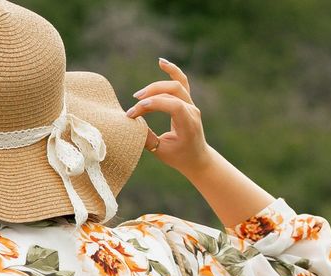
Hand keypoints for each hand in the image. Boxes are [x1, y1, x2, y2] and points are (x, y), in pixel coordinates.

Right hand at [125, 59, 210, 174]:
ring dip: (156, 86)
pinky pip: (181, 82)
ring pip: (176, 85)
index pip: (172, 105)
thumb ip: (148, 138)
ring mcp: (191, 104)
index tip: (135, 113)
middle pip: (173, 92)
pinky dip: (172, 71)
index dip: (153, 104)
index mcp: (189, 124)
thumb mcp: (162, 152)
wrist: (196, 158)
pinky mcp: (188, 101)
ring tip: (139, 95)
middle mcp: (192, 111)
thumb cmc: (179, 157)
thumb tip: (133, 124)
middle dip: (152, 95)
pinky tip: (161, 62)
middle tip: (134, 105)